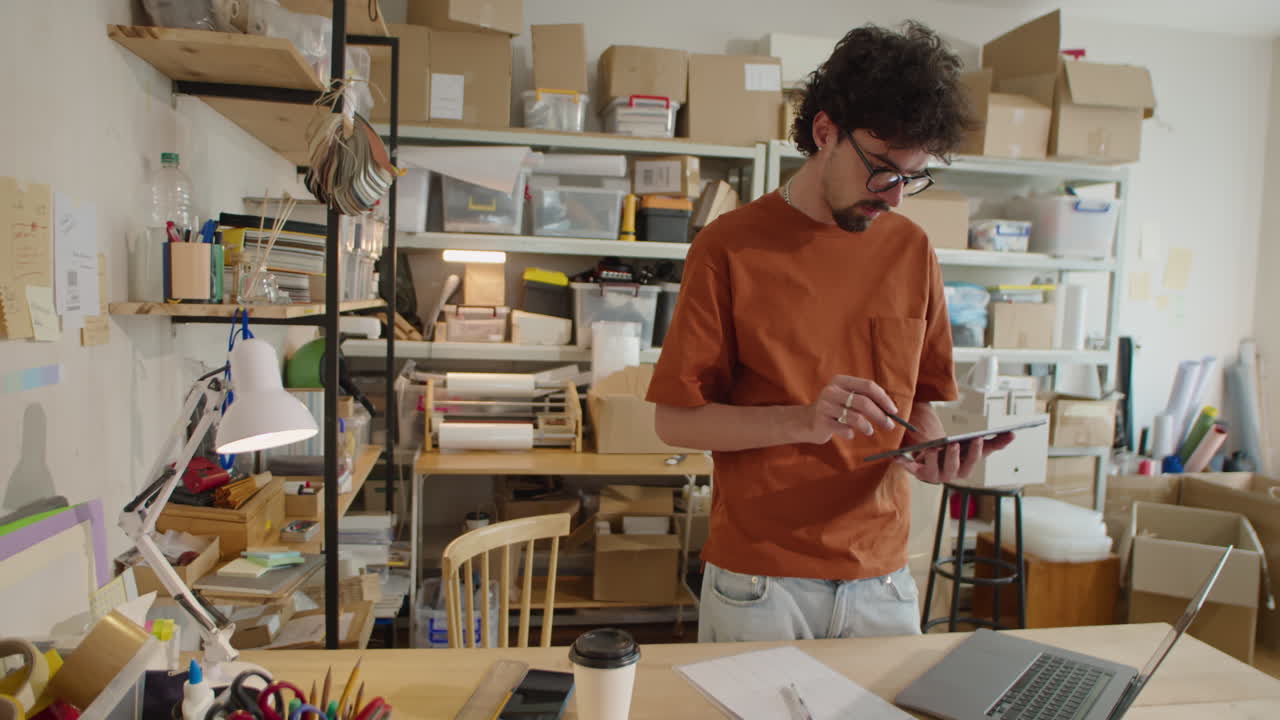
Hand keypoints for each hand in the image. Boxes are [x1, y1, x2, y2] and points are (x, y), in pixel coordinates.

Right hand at [793, 375, 897, 444]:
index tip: (893, 411)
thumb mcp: (847, 398)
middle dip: (880, 415)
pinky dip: (851, 433)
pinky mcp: (821, 422)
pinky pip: (845, 429)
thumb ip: (865, 399)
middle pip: (864, 402)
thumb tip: (890, 410)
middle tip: (890, 425)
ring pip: (856, 417)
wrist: (807, 422)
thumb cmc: (834, 410)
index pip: (868, 386)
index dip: (883, 399)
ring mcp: (825, 406)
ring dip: (867, 427)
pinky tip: (850, 433)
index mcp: (841, 381)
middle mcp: (832, 390)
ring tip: (869, 431)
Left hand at [896, 432, 1015, 483]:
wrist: (935, 460)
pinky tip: (897, 456)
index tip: (977, 438)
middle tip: (954, 444)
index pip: (972, 463)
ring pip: (932, 471)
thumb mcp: (973, 447)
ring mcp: (932, 475)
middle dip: (954, 457)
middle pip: (952, 469)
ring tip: (932, 446)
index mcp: (964, 470)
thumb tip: (1013, 434)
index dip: (975, 452)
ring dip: (932, 459)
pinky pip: (909, 469)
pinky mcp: (916, 472)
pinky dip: (903, 463)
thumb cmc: (956, 454)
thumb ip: (994, 442)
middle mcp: (949, 476)